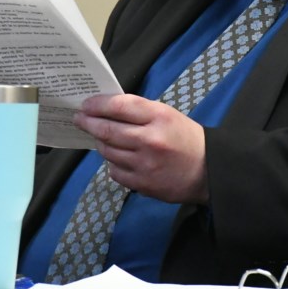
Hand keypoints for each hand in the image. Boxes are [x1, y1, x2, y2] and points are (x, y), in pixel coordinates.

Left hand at [75, 94, 208, 204]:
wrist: (208, 171)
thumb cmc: (186, 139)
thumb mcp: (168, 115)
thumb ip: (140, 112)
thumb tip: (108, 109)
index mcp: (159, 117)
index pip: (119, 106)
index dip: (97, 104)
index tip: (85, 104)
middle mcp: (150, 139)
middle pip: (107, 130)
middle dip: (88, 123)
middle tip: (79, 119)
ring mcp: (144, 164)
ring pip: (108, 151)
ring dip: (100, 143)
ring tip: (99, 137)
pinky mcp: (142, 184)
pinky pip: (114, 171)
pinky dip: (112, 163)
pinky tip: (117, 158)